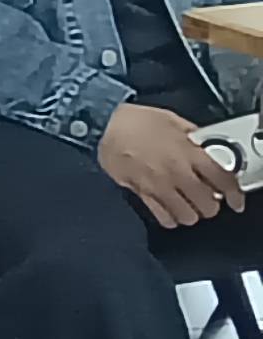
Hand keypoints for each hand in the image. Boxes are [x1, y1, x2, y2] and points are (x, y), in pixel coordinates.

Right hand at [100, 102, 244, 229]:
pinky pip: (162, 216)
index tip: (235, 199)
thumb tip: (209, 151)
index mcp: (189, 152)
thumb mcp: (174, 121)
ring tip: (189, 205)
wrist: (102, 124)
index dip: (234, 194)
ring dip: (192, 213)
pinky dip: (171, 217)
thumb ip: (195, 139)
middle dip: (211, 204)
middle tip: (208, 199)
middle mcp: (177, 172)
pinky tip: (171, 210)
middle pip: (207, 204)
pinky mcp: (141, 193)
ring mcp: (159, 185)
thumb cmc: (136, 120)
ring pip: (187, 215)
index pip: (222, 180)